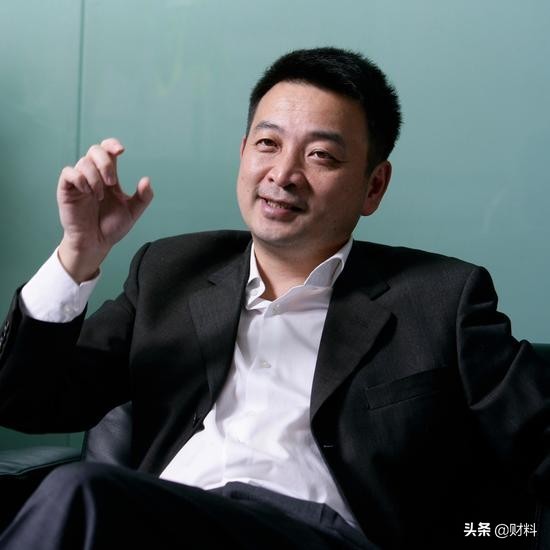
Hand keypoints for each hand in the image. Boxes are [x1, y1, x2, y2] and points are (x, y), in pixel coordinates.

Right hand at [57, 138, 153, 281]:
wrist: (96, 243)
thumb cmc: (111, 227)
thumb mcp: (132, 212)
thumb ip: (143, 197)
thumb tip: (146, 180)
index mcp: (109, 177)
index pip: (107, 151)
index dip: (112, 145)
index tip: (122, 151)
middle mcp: (93, 176)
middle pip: (95, 150)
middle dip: (105, 163)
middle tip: (113, 182)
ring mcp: (79, 182)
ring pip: (83, 162)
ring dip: (95, 177)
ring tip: (100, 196)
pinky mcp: (66, 190)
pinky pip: (68, 173)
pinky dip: (80, 179)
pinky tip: (88, 192)